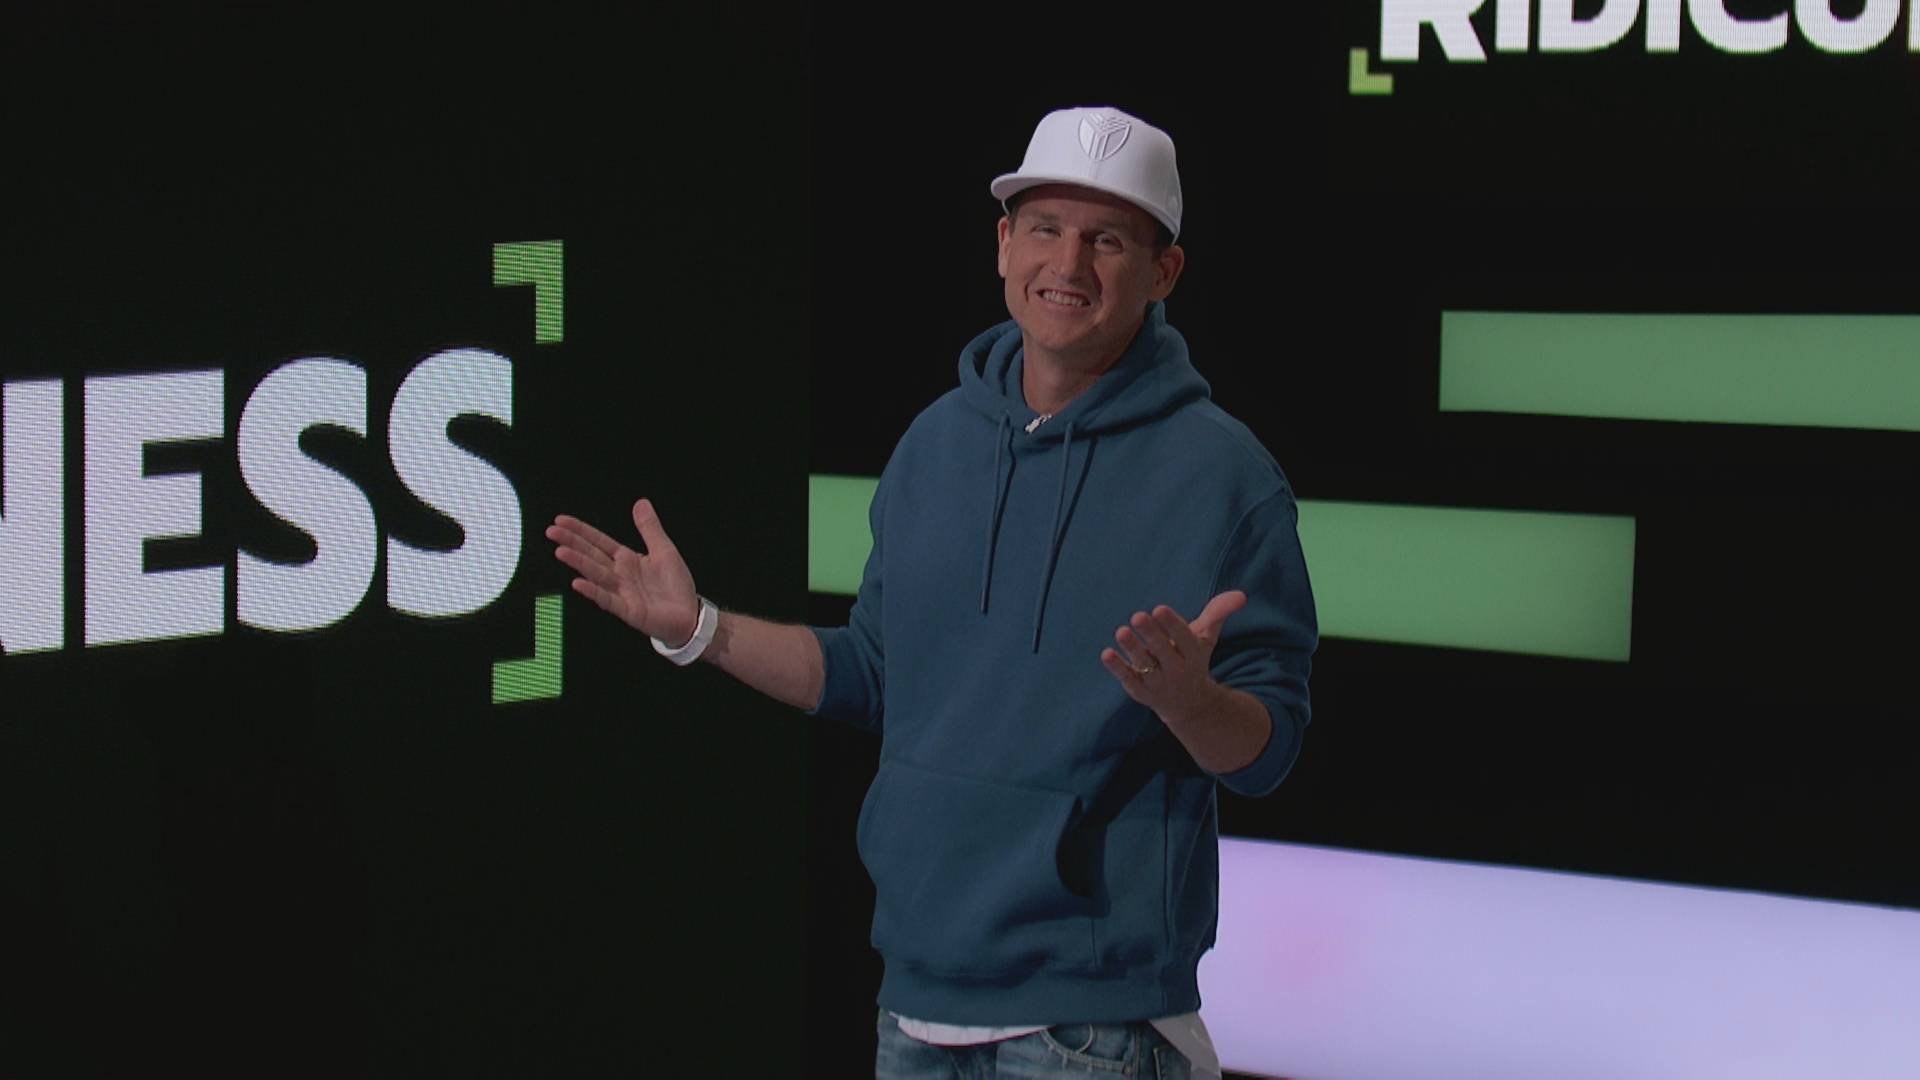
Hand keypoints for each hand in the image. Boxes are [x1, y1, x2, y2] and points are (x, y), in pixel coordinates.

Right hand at [546, 498, 700, 645]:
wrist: (689, 615)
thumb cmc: (675, 585)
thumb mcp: (664, 550)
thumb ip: (650, 528)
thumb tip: (641, 503)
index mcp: (627, 560)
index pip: (598, 541)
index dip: (580, 531)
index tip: (561, 521)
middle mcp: (620, 575)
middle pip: (591, 556)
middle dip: (572, 543)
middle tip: (552, 532)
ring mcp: (621, 592)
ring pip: (596, 575)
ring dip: (579, 563)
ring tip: (561, 552)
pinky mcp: (628, 610)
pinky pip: (608, 600)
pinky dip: (594, 592)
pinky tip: (578, 583)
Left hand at [1099, 590, 1246, 721]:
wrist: (1189, 705)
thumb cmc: (1193, 659)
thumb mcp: (1206, 638)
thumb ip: (1218, 613)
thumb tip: (1241, 595)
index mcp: (1194, 655)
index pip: (1184, 639)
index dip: (1172, 625)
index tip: (1159, 609)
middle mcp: (1177, 671)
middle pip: (1164, 652)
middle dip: (1151, 635)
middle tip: (1138, 616)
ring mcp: (1158, 683)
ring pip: (1145, 666)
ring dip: (1133, 649)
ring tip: (1121, 632)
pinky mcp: (1141, 692)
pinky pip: (1129, 680)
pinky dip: (1118, 668)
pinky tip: (1106, 653)